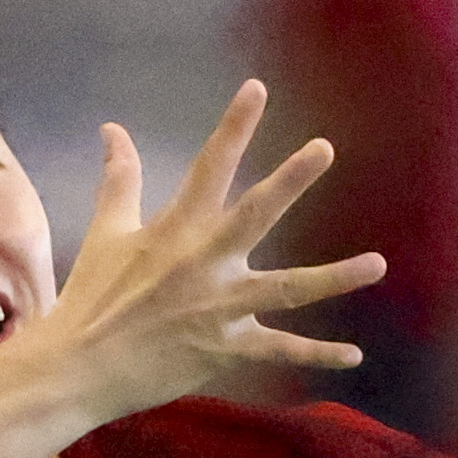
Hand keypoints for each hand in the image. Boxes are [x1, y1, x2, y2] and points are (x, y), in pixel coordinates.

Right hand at [15, 79, 387, 425]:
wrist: (78, 368)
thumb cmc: (92, 297)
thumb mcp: (108, 233)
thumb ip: (120, 179)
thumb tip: (112, 130)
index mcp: (176, 230)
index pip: (209, 167)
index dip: (234, 127)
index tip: (257, 90)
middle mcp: (204, 263)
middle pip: (254, 214)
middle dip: (290, 181)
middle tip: (323, 149)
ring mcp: (219, 308)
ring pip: (287, 288)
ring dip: (334, 278)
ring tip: (378, 264)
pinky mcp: (225, 349)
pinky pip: (279, 350)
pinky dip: (317, 354)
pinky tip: (354, 356)